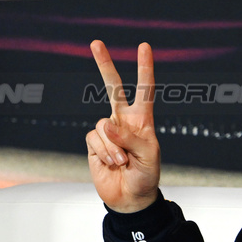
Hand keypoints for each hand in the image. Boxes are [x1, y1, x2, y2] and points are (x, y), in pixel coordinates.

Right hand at [86, 40, 160, 213]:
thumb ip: (130, 137)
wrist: (130, 198)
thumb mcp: (148, 156)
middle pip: (113, 88)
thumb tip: (107, 126)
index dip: (144, 68)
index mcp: (142, 119)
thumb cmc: (146, 175)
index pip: (145, 89)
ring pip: (103, 126)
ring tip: (122, 162)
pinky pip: (93, 139)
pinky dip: (103, 153)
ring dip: (113, 147)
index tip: (143, 47)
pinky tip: (111, 163)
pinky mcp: (93, 144)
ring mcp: (107, 132)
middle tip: (95, 43)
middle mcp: (123, 121)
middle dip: (104, 65)